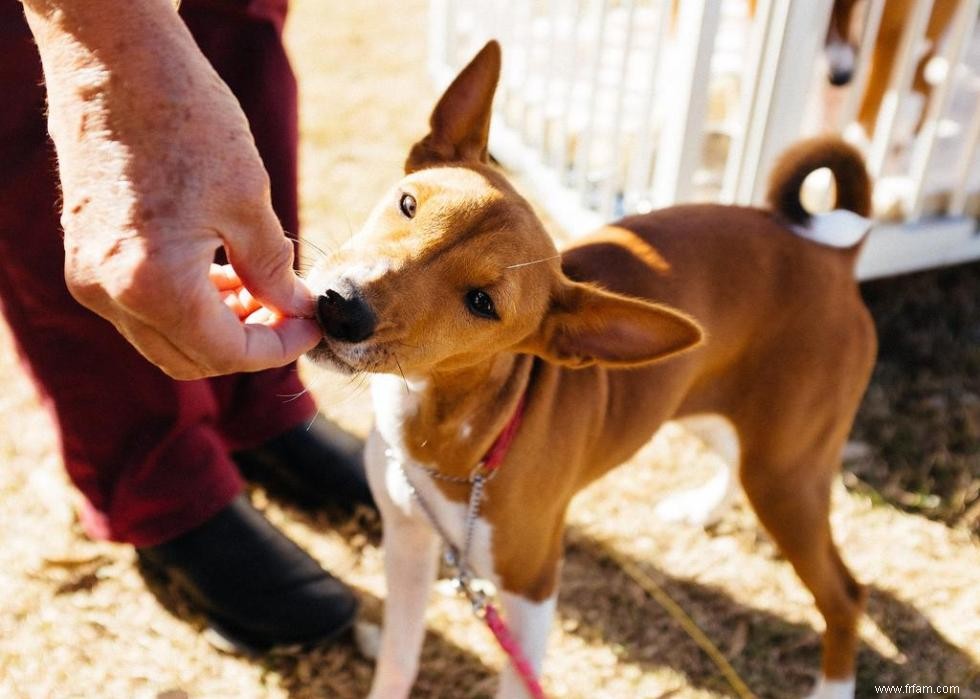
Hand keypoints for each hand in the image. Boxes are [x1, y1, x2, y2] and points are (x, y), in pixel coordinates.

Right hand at [22, 0, 320, 378]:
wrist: (114, 60)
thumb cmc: (187, 119)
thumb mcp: (248, 201)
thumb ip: (273, 271)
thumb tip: (296, 309)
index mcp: (154, 284)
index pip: (226, 352)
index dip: (279, 347)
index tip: (313, 324)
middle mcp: (110, 293)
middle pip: (191, 359)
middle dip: (248, 344)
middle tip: (291, 312)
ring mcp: (88, 278)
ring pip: (164, 340)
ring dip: (216, 329)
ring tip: (262, 291)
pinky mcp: (83, 258)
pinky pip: (139, 309)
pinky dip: (185, 307)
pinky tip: (222, 275)